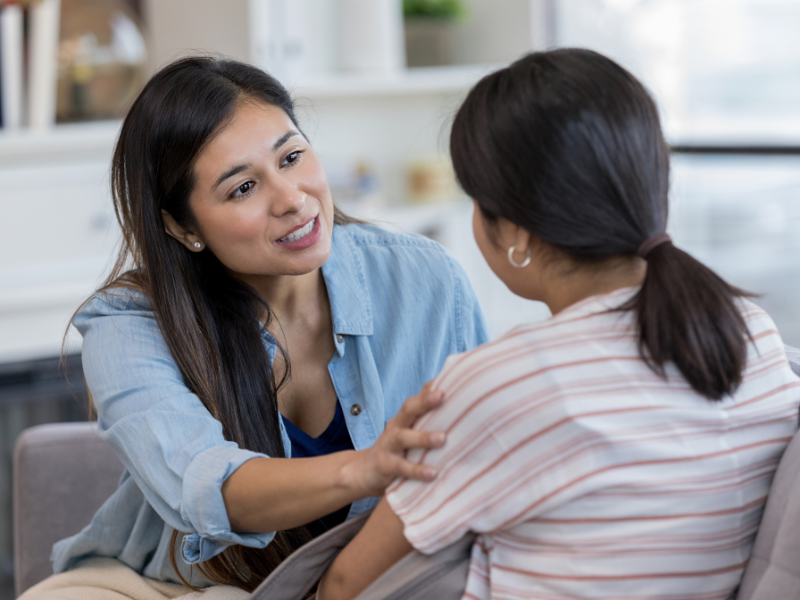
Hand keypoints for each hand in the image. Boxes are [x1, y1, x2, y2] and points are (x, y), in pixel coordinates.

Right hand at [346, 382, 446, 496]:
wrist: (364, 472)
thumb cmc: (396, 449)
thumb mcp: (408, 431)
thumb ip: (425, 419)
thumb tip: (451, 402)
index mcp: (404, 418)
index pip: (418, 398)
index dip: (430, 389)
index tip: (448, 380)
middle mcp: (396, 427)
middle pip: (408, 409)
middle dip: (424, 401)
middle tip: (441, 395)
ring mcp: (389, 445)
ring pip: (404, 437)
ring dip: (423, 437)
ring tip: (442, 438)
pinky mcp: (385, 465)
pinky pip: (402, 467)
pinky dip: (417, 470)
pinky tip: (432, 473)